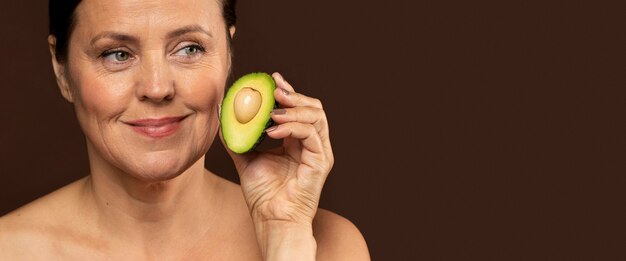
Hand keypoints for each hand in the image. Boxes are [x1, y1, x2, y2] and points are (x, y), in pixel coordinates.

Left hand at [221, 72, 333, 258]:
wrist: (271, 219)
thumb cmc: (263, 194)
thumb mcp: (245, 157)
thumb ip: (238, 136)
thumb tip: (223, 114)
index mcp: (298, 141)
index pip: (299, 109)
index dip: (288, 91)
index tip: (271, 79)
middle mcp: (313, 144)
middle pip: (313, 107)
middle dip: (294, 94)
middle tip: (275, 89)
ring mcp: (319, 152)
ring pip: (317, 115)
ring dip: (295, 107)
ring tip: (274, 108)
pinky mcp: (321, 161)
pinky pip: (310, 134)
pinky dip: (292, 126)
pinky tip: (273, 130)